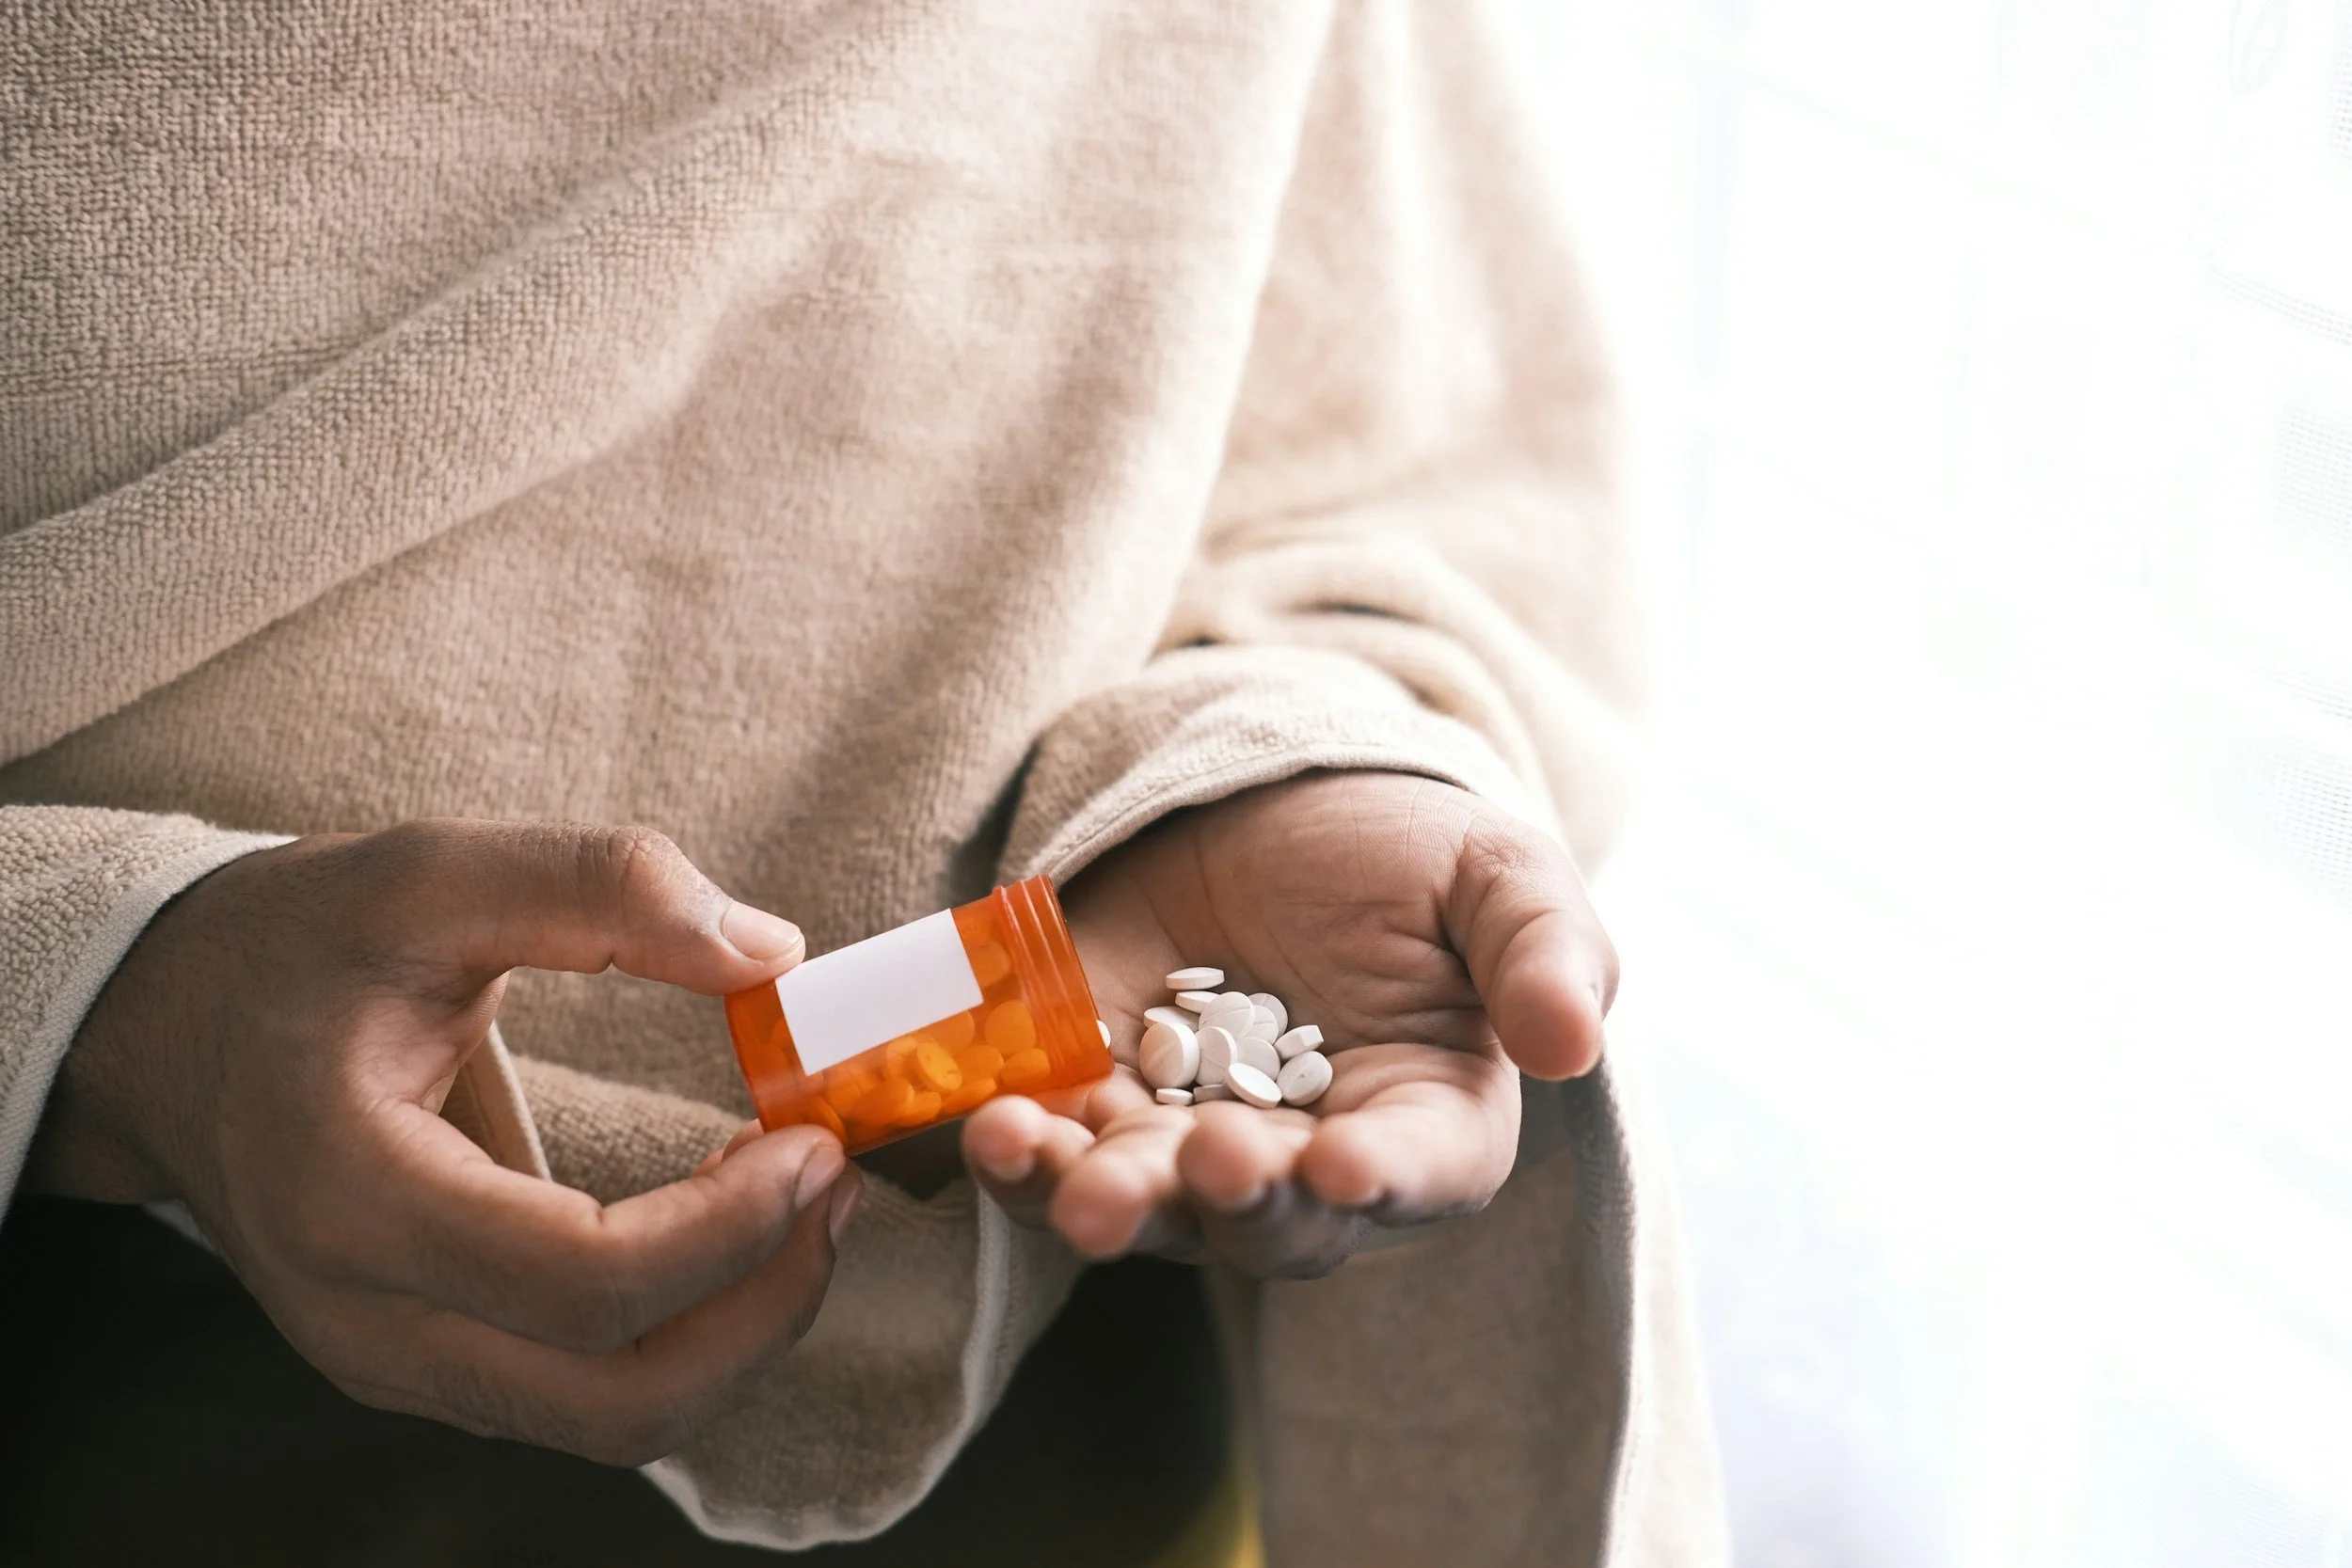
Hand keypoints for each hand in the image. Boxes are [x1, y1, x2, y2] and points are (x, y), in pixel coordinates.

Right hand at [28, 820, 860, 1464]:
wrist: (162, 1026)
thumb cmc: (292, 946)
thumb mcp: (429, 873)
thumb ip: (599, 888)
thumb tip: (768, 951)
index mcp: (354, 1196)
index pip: (586, 1285)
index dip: (733, 1230)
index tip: (816, 1141)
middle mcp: (364, 1317)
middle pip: (616, 1402)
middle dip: (764, 1307)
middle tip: (835, 1186)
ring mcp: (390, 1361)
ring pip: (611, 1423)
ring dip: (738, 1330)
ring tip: (801, 1202)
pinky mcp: (423, 1362)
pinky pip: (581, 1396)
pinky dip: (682, 1332)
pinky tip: (727, 1226)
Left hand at [961, 771, 1614, 1277]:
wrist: (1268, 809)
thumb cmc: (1403, 853)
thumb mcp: (1495, 872)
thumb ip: (1544, 950)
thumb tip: (1572, 1044)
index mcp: (1428, 1119)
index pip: (1419, 1171)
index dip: (1383, 1180)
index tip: (1342, 1166)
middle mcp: (1308, 1164)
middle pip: (1273, 1220)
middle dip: (1231, 1200)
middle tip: (1200, 1163)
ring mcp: (1192, 1144)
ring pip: (1151, 1208)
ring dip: (1103, 1199)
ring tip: (1057, 1170)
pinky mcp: (1096, 1107)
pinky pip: (1057, 1156)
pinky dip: (1020, 1157)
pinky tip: (992, 1127)